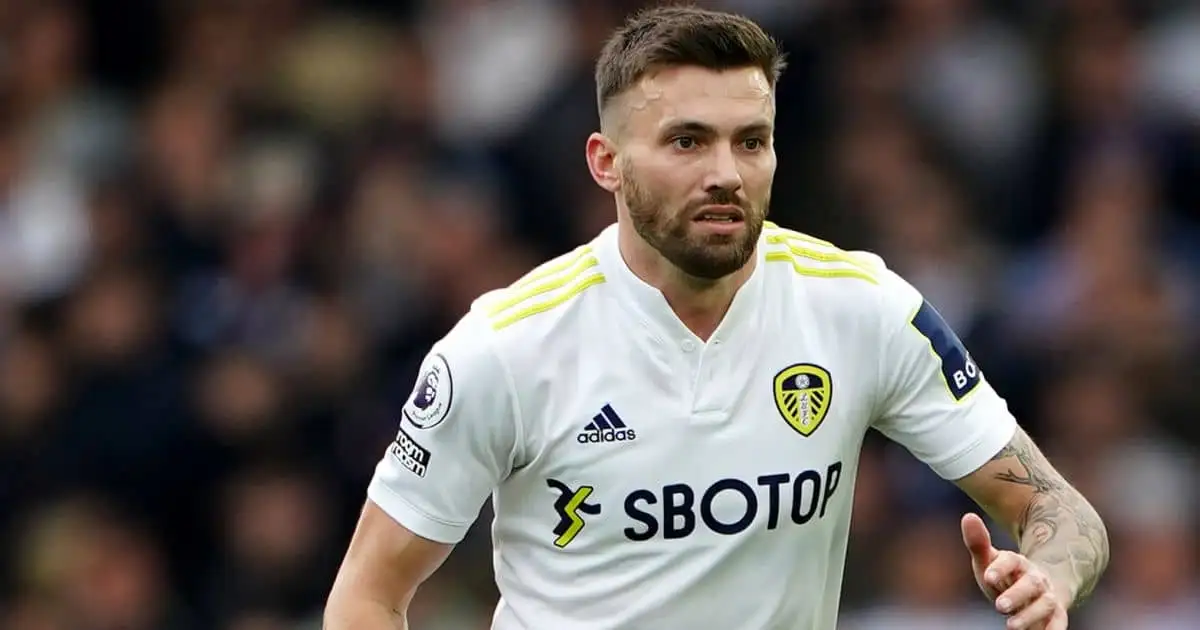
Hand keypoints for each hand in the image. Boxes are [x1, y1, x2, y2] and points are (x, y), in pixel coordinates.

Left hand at [961, 513, 1068, 629]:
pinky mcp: (1056, 614)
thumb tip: (968, 516)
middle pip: (1031, 583)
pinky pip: (1059, 621)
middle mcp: (1036, 578)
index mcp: (1017, 562)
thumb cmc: (1005, 576)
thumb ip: (977, 543)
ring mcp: (1047, 596)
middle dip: (1017, 594)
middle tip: (999, 605)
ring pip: (1045, 603)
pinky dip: (1054, 629)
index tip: (986, 576)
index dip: (1000, 568)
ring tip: (1011, 625)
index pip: (1011, 560)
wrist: (1037, 589)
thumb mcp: (989, 562)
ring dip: (1030, 615)